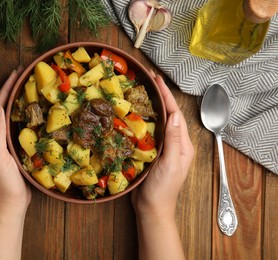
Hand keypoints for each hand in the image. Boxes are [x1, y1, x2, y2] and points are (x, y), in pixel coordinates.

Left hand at [0, 69, 30, 214]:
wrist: (10, 205)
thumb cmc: (2, 184)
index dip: (4, 91)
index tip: (14, 75)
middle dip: (9, 93)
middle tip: (21, 76)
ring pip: (7, 118)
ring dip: (15, 103)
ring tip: (25, 88)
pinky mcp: (9, 150)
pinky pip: (15, 129)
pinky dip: (21, 118)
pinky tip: (29, 112)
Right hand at [131, 72, 193, 219]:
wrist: (152, 207)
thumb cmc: (162, 188)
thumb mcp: (170, 163)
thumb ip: (173, 139)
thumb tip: (175, 114)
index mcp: (182, 144)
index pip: (175, 114)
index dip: (166, 95)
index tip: (157, 79)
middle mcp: (174, 142)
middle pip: (168, 114)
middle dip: (160, 96)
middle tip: (147, 80)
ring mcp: (163, 147)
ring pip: (158, 121)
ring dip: (152, 105)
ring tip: (141, 91)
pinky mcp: (152, 152)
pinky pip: (149, 131)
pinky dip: (143, 119)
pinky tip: (135, 114)